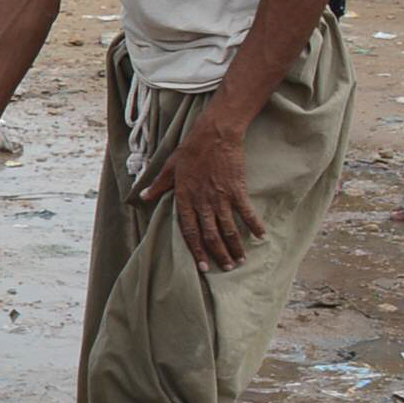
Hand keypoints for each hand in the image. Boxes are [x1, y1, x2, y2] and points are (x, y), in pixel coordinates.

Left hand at [138, 117, 261, 272]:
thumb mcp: (169, 167)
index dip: (196, 250)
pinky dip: (254, 225)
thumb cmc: (191, 149)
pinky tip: (261, 236)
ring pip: (228, 228)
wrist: (214, 134)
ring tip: (240, 261)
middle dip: (218, 254)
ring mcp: (220, 197)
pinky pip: (246, 212)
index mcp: (184, 198)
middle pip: (210, 235)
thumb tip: (142, 197)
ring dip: (235, 246)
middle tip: (225, 268)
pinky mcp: (236, 189)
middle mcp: (202, 201)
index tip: (203, 266)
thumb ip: (158, 185)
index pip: (189, 231)